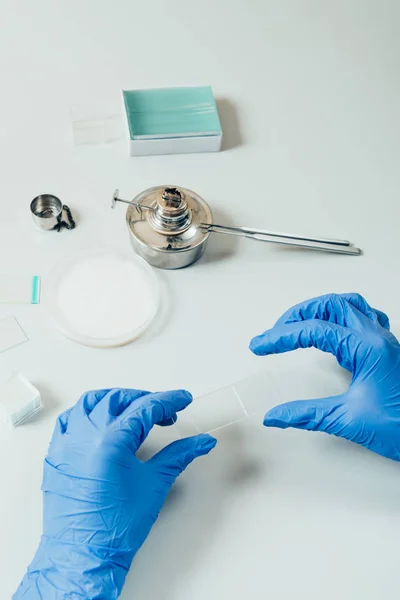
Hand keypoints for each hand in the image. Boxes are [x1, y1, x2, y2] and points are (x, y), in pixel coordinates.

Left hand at [14, 389, 215, 598]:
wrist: (84, 555)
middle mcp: (85, 435)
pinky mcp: (56, 454)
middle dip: (144, 399)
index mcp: (111, 440)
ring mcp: (67, 443)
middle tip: (164, 412)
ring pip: (90, 403)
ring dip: (114, 400)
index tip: (182, 400)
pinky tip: (100, 421)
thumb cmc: (115, 526)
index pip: (146, 407)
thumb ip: (179, 455)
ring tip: (133, 410)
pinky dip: (87, 413)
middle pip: (118, 398)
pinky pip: (69, 420)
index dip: (168, 401)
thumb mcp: (155, 484)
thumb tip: (200, 442)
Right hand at [250, 293, 399, 460]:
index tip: (261, 345)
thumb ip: (308, 415)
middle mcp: (377, 337)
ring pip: (348, 305)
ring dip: (319, 309)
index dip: (282, 336)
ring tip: (298, 323)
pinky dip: (341, 317)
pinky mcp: (387, 350)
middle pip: (330, 305)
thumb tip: (277, 415)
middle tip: (276, 332)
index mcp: (367, 347)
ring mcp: (384, 340)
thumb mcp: (349, 420)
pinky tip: (333, 330)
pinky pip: (364, 318)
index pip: (314, 329)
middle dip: (297, 314)